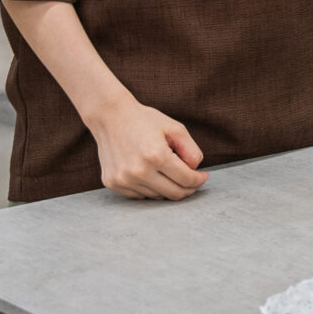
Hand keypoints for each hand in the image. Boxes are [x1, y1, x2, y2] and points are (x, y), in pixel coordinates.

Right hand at [86, 97, 208, 199]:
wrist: (109, 117)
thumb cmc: (144, 121)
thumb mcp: (175, 128)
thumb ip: (191, 150)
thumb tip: (195, 171)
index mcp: (156, 155)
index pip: (186, 179)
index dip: (199, 180)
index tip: (203, 176)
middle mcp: (138, 171)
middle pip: (174, 193)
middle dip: (188, 189)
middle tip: (193, 181)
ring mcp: (123, 179)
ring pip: (157, 196)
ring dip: (167, 187)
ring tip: (167, 171)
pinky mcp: (113, 183)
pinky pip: (139, 196)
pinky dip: (150, 188)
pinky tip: (151, 173)